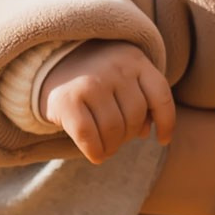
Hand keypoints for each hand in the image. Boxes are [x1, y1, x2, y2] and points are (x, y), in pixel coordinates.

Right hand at [41, 40, 175, 163]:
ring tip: (106, 146)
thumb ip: (139, 98)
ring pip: (113, 131)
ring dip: (111, 147)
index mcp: (134, 59)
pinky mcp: (67, 100)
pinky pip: (89, 137)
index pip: (161, 96)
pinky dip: (95, 152)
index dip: (166, 123)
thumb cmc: (94, 74)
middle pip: (135, 118)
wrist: (48, 61)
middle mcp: (114, 68)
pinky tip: (95, 154)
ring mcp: (90, 83)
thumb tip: (146, 132)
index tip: (162, 140)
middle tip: (117, 138)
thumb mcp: (123, 75)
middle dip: (128, 136)